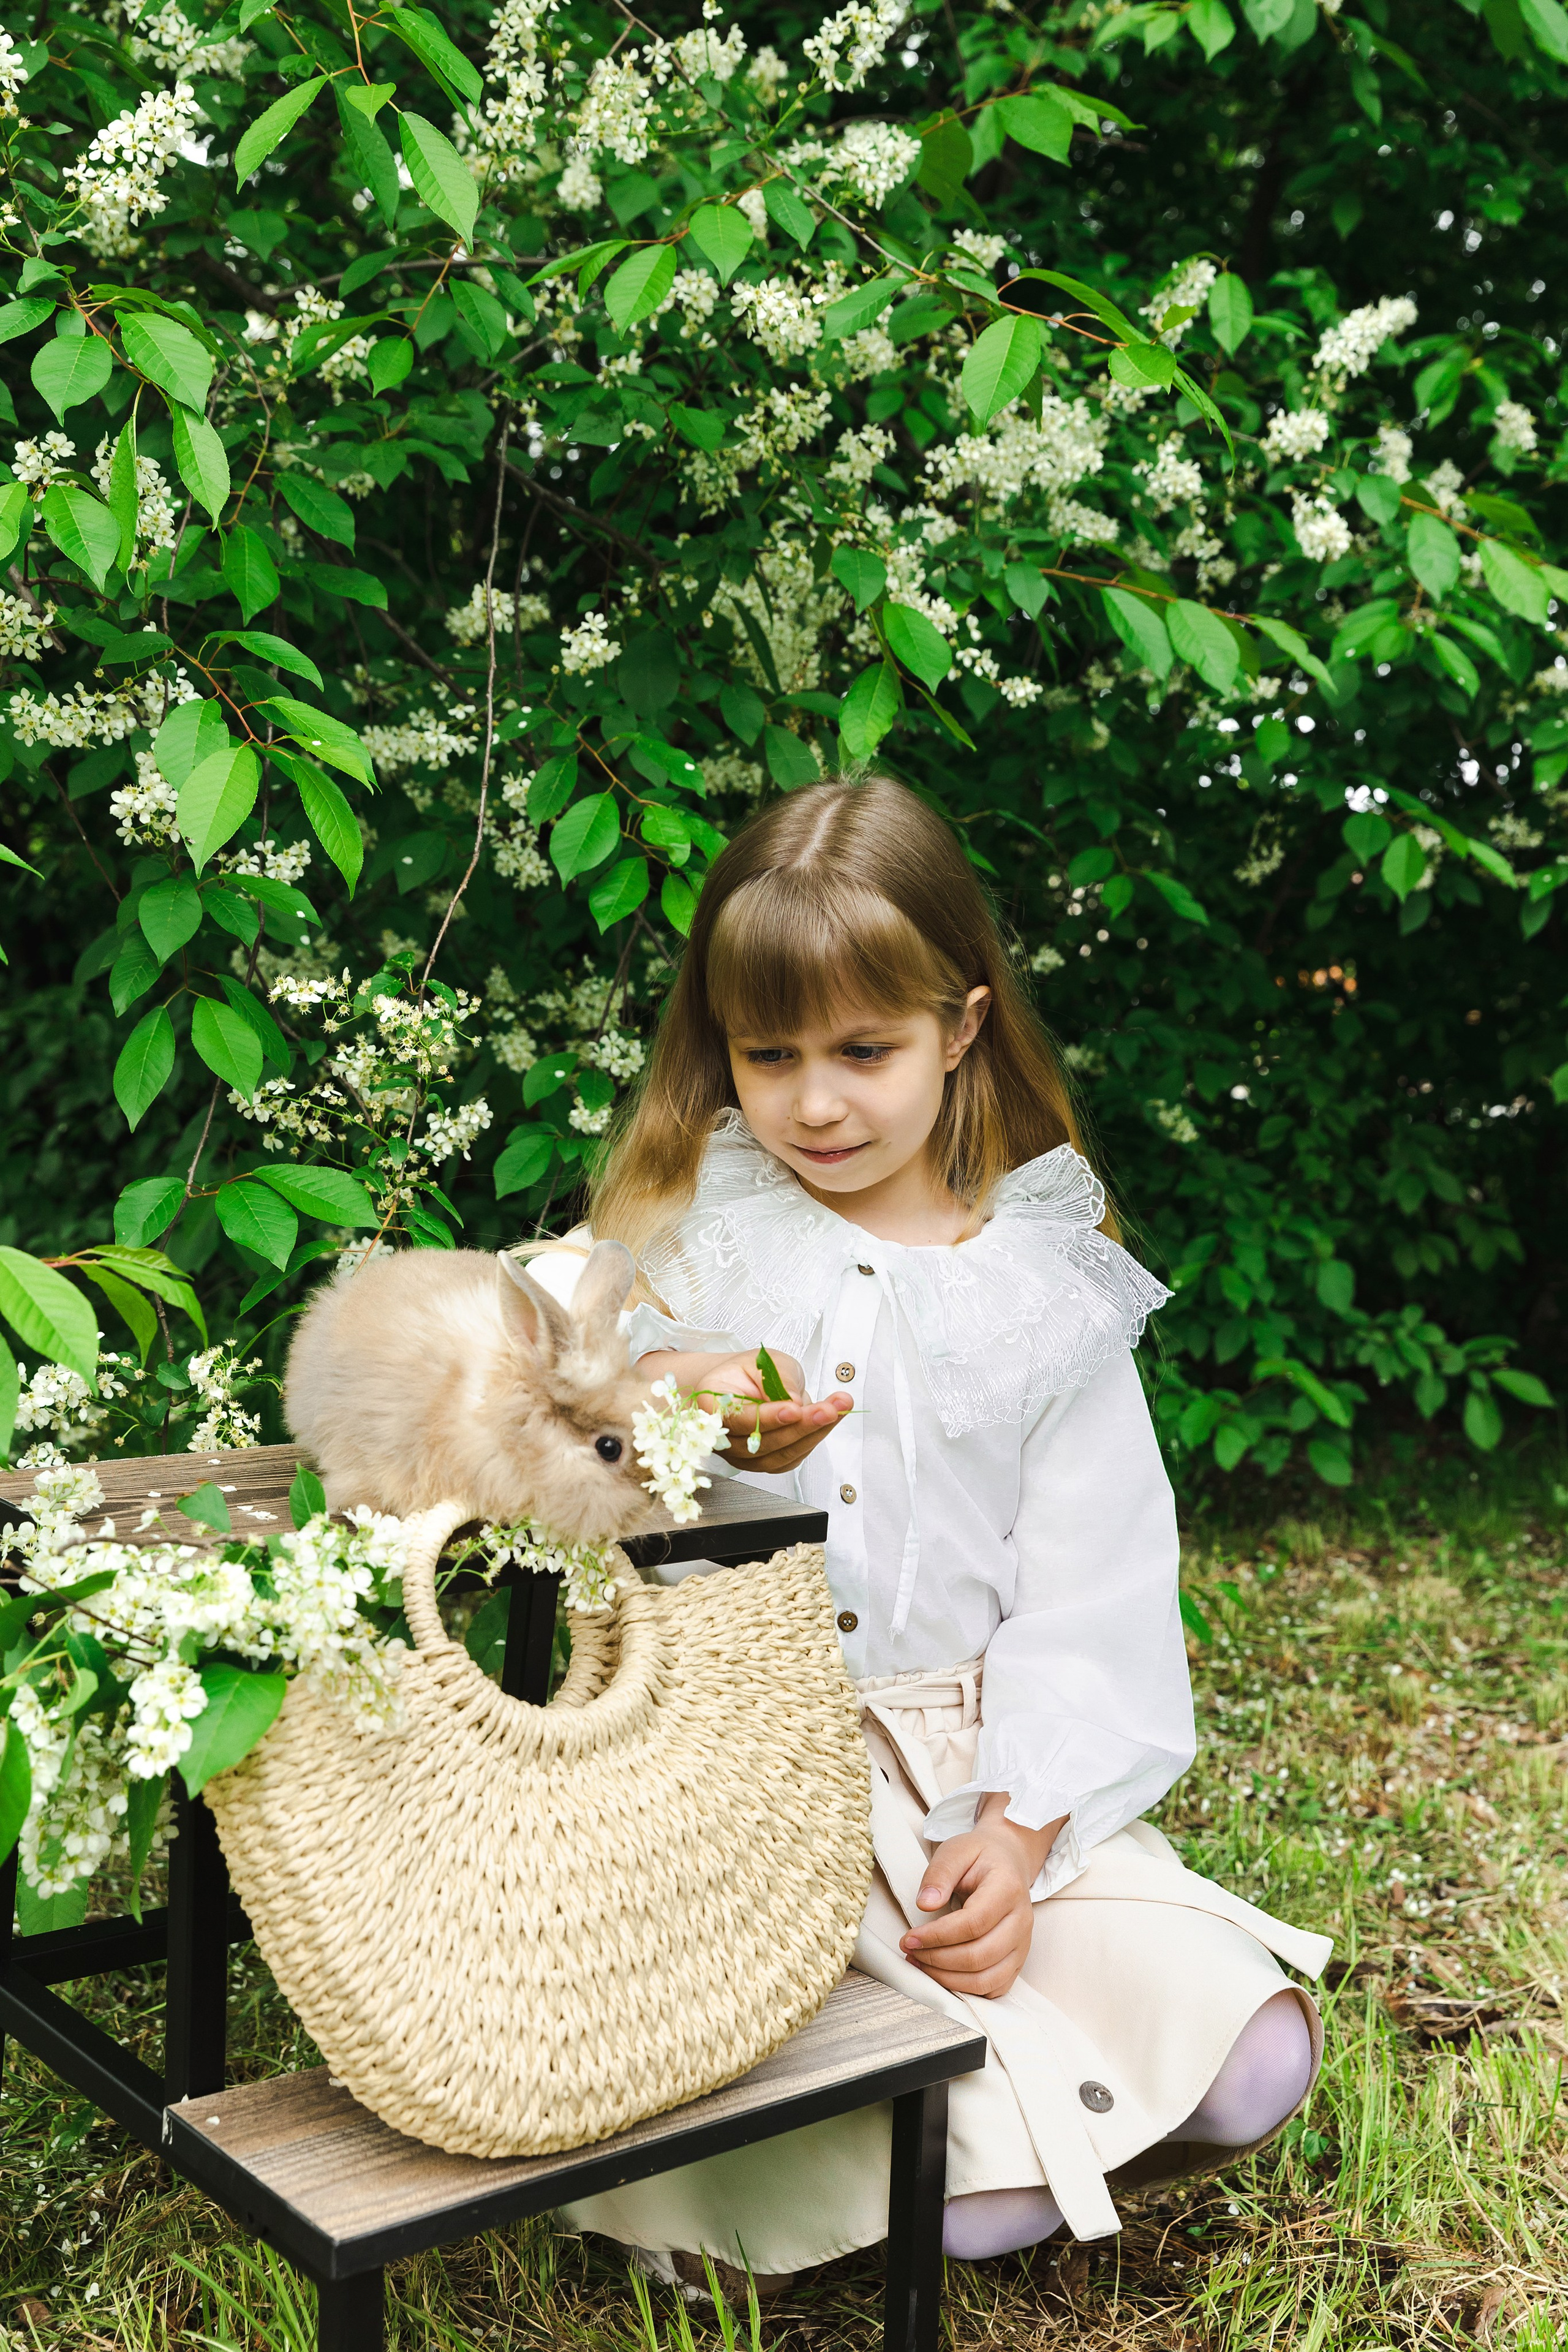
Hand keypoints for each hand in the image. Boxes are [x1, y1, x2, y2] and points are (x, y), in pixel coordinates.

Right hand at [637, 1349, 851, 1474]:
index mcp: (711, 1406)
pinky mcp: (765, 1462)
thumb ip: (778, 1378)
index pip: (739, 1419)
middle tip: (829, 1409)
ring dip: (814, 1434)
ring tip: (838, 1408)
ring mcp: (743, 1456)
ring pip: (780, 1455)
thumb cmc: (747, 1372)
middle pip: (762, 1443)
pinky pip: (791, 1459)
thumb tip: (795, 1401)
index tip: (794, 1409)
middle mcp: (723, 1438)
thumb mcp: (764, 1361)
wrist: (742, 1386)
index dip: (767, 1417)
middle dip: (801, 1426)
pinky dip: (813, 1440)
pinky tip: (828, 1420)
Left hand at [899, 1797, 1065, 1999]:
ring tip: (920, 1964)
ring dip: (948, 1979)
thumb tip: (925, 1904)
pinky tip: (941, 1974)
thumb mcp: (956, 1851)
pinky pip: (994, 1988)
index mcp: (1008, 1889)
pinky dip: (965, 1989)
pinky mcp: (1017, 1961)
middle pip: (980, 1956)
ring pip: (987, 1979)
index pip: (973, 1923)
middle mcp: (1021, 1921)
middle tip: (909, 1950)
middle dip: (937, 1959)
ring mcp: (1022, 1945)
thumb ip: (940, 1874)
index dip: (938, 1936)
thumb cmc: (979, 1856)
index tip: (909, 1937)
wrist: (1008, 1860)